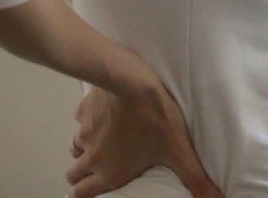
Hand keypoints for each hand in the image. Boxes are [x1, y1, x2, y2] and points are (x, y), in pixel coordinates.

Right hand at [65, 80, 223, 197]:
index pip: (80, 196)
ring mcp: (85, 131)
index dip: (83, 195)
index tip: (91, 190)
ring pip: (74, 146)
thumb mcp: (179, 150)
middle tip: (98, 166)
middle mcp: (92, 155)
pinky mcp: (85, 108)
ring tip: (102, 139)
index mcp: (110, 171)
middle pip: (72, 174)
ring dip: (84, 146)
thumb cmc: (156, 116)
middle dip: (81, 173)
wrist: (134, 80)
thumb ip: (195, 178)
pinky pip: (80, 118)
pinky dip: (88, 117)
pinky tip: (104, 111)